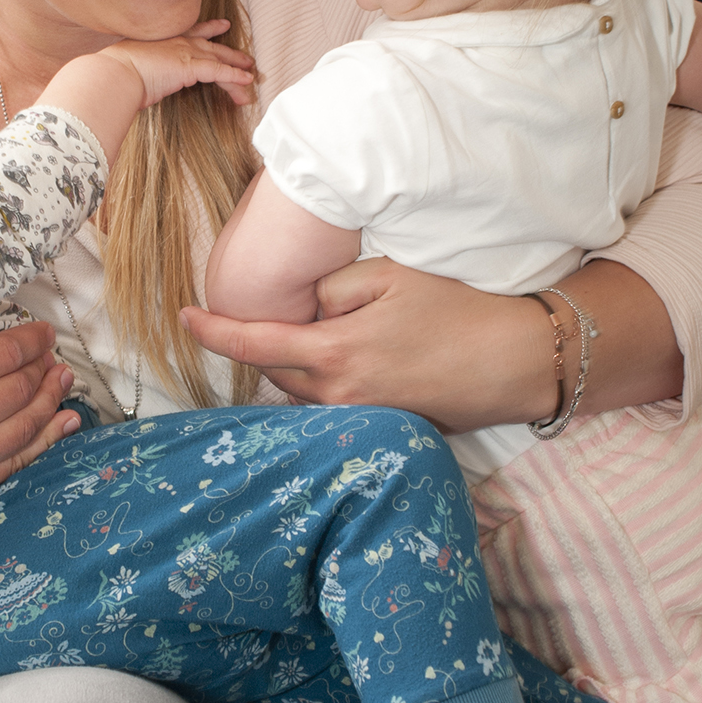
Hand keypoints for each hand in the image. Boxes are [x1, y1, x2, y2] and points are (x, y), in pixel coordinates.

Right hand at [0, 269, 78, 633]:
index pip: (3, 355)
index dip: (31, 339)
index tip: (43, 330)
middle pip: (22, 389)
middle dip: (44, 366)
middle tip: (54, 352)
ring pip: (25, 428)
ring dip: (53, 402)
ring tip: (65, 381)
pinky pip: (12, 465)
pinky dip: (43, 444)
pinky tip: (61, 427)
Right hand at [102, 19, 255, 107]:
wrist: (116, 72)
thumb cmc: (117, 73)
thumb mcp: (132, 66)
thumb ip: (144, 70)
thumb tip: (142, 83)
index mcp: (165, 40)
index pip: (193, 32)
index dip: (210, 29)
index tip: (222, 25)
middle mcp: (178, 42)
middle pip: (213, 47)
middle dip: (231, 53)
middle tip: (246, 58)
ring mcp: (186, 52)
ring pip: (220, 60)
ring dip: (237, 70)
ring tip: (251, 77)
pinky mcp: (191, 66)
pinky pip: (220, 71)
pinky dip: (235, 77)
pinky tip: (246, 82)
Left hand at [183, 257, 556, 431]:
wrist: (517, 362)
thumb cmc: (456, 310)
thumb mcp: (389, 277)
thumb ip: (332, 288)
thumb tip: (308, 307)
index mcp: (333, 354)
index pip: (252, 345)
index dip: (212, 331)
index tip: (184, 317)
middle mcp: (338, 395)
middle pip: (273, 370)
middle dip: (258, 344)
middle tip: (258, 312)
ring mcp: (361, 416)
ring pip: (301, 390)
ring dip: (293, 364)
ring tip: (307, 334)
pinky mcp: (383, 425)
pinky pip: (332, 403)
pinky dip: (322, 381)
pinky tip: (342, 359)